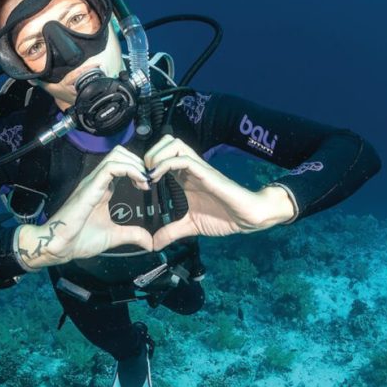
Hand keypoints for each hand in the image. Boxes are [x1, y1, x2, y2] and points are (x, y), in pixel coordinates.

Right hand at [16, 146, 153, 267]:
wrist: (59, 246)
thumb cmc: (79, 239)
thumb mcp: (113, 236)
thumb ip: (132, 235)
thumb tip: (149, 243)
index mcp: (101, 188)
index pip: (121, 164)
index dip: (138, 169)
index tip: (147, 185)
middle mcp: (96, 181)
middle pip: (120, 153)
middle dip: (138, 162)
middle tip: (148, 180)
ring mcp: (92, 182)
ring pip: (116, 155)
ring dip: (135, 164)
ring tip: (145, 180)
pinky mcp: (90, 187)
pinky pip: (111, 167)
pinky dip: (129, 170)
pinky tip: (139, 182)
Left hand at [144, 134, 281, 250]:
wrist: (247, 217)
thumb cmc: (223, 217)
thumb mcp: (190, 226)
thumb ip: (171, 232)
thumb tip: (154, 245)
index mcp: (184, 177)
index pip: (162, 156)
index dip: (147, 164)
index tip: (139, 183)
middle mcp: (190, 167)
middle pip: (166, 141)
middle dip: (150, 154)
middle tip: (143, 176)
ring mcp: (198, 168)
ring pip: (173, 143)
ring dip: (157, 156)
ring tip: (150, 175)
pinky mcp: (205, 172)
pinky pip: (183, 159)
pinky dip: (165, 164)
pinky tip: (157, 178)